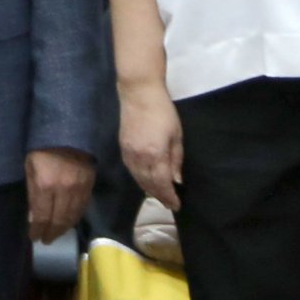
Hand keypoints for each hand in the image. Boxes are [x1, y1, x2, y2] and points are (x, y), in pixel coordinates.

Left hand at [25, 148, 94, 245]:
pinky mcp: (89, 185)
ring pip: (72, 216)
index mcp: (45, 185)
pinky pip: (83, 207)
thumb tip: (33, 218)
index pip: (42, 217)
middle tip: (46, 240)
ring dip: (64, 228)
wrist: (67, 131)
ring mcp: (79, 188)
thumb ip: (32, 193)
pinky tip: (69, 222)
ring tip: (56, 234)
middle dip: (51, 232)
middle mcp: (64, 190)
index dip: (38, 230)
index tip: (34, 238)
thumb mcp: (29, 167)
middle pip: (59, 220)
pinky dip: (75, 218)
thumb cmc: (41, 148)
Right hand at [118, 79, 182, 207]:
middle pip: (148, 184)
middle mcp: (139, 158)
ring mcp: (128, 154)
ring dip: (148, 190)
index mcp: (155, 154)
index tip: (176, 205)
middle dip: (159, 196)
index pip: (162, 183)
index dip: (169, 196)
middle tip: (169, 204)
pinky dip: (139, 179)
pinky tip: (145, 181)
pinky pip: (131, 171)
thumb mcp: (176, 135)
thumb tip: (177, 180)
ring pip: (138, 179)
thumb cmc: (163, 112)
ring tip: (159, 196)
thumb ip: (176, 159)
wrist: (138, 94)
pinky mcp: (122, 148)